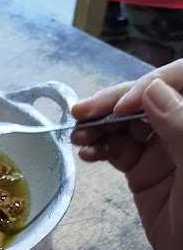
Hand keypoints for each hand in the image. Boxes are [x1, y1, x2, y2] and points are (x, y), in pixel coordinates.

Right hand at [71, 59, 182, 249]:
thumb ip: (181, 126)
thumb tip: (151, 89)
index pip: (180, 80)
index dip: (150, 84)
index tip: (124, 107)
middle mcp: (181, 126)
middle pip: (146, 99)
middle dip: (113, 103)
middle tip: (81, 112)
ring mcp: (163, 148)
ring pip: (126, 123)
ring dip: (100, 125)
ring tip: (77, 135)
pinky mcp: (143, 170)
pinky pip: (117, 150)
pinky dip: (99, 148)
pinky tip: (86, 153)